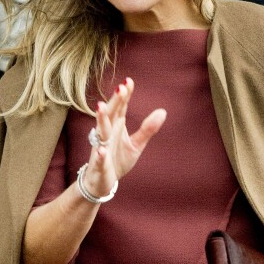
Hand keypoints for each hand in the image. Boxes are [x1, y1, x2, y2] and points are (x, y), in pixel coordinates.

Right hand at [82, 77, 166, 197]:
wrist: (101, 182)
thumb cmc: (117, 160)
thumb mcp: (136, 144)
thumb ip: (148, 128)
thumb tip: (163, 111)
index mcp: (116, 126)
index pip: (120, 107)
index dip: (124, 95)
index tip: (128, 81)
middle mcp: (107, 134)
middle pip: (110, 114)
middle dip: (114, 101)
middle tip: (120, 88)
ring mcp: (101, 148)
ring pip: (100, 132)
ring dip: (101, 120)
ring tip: (101, 106)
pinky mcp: (99, 164)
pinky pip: (99, 159)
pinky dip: (100, 155)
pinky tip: (102, 151)